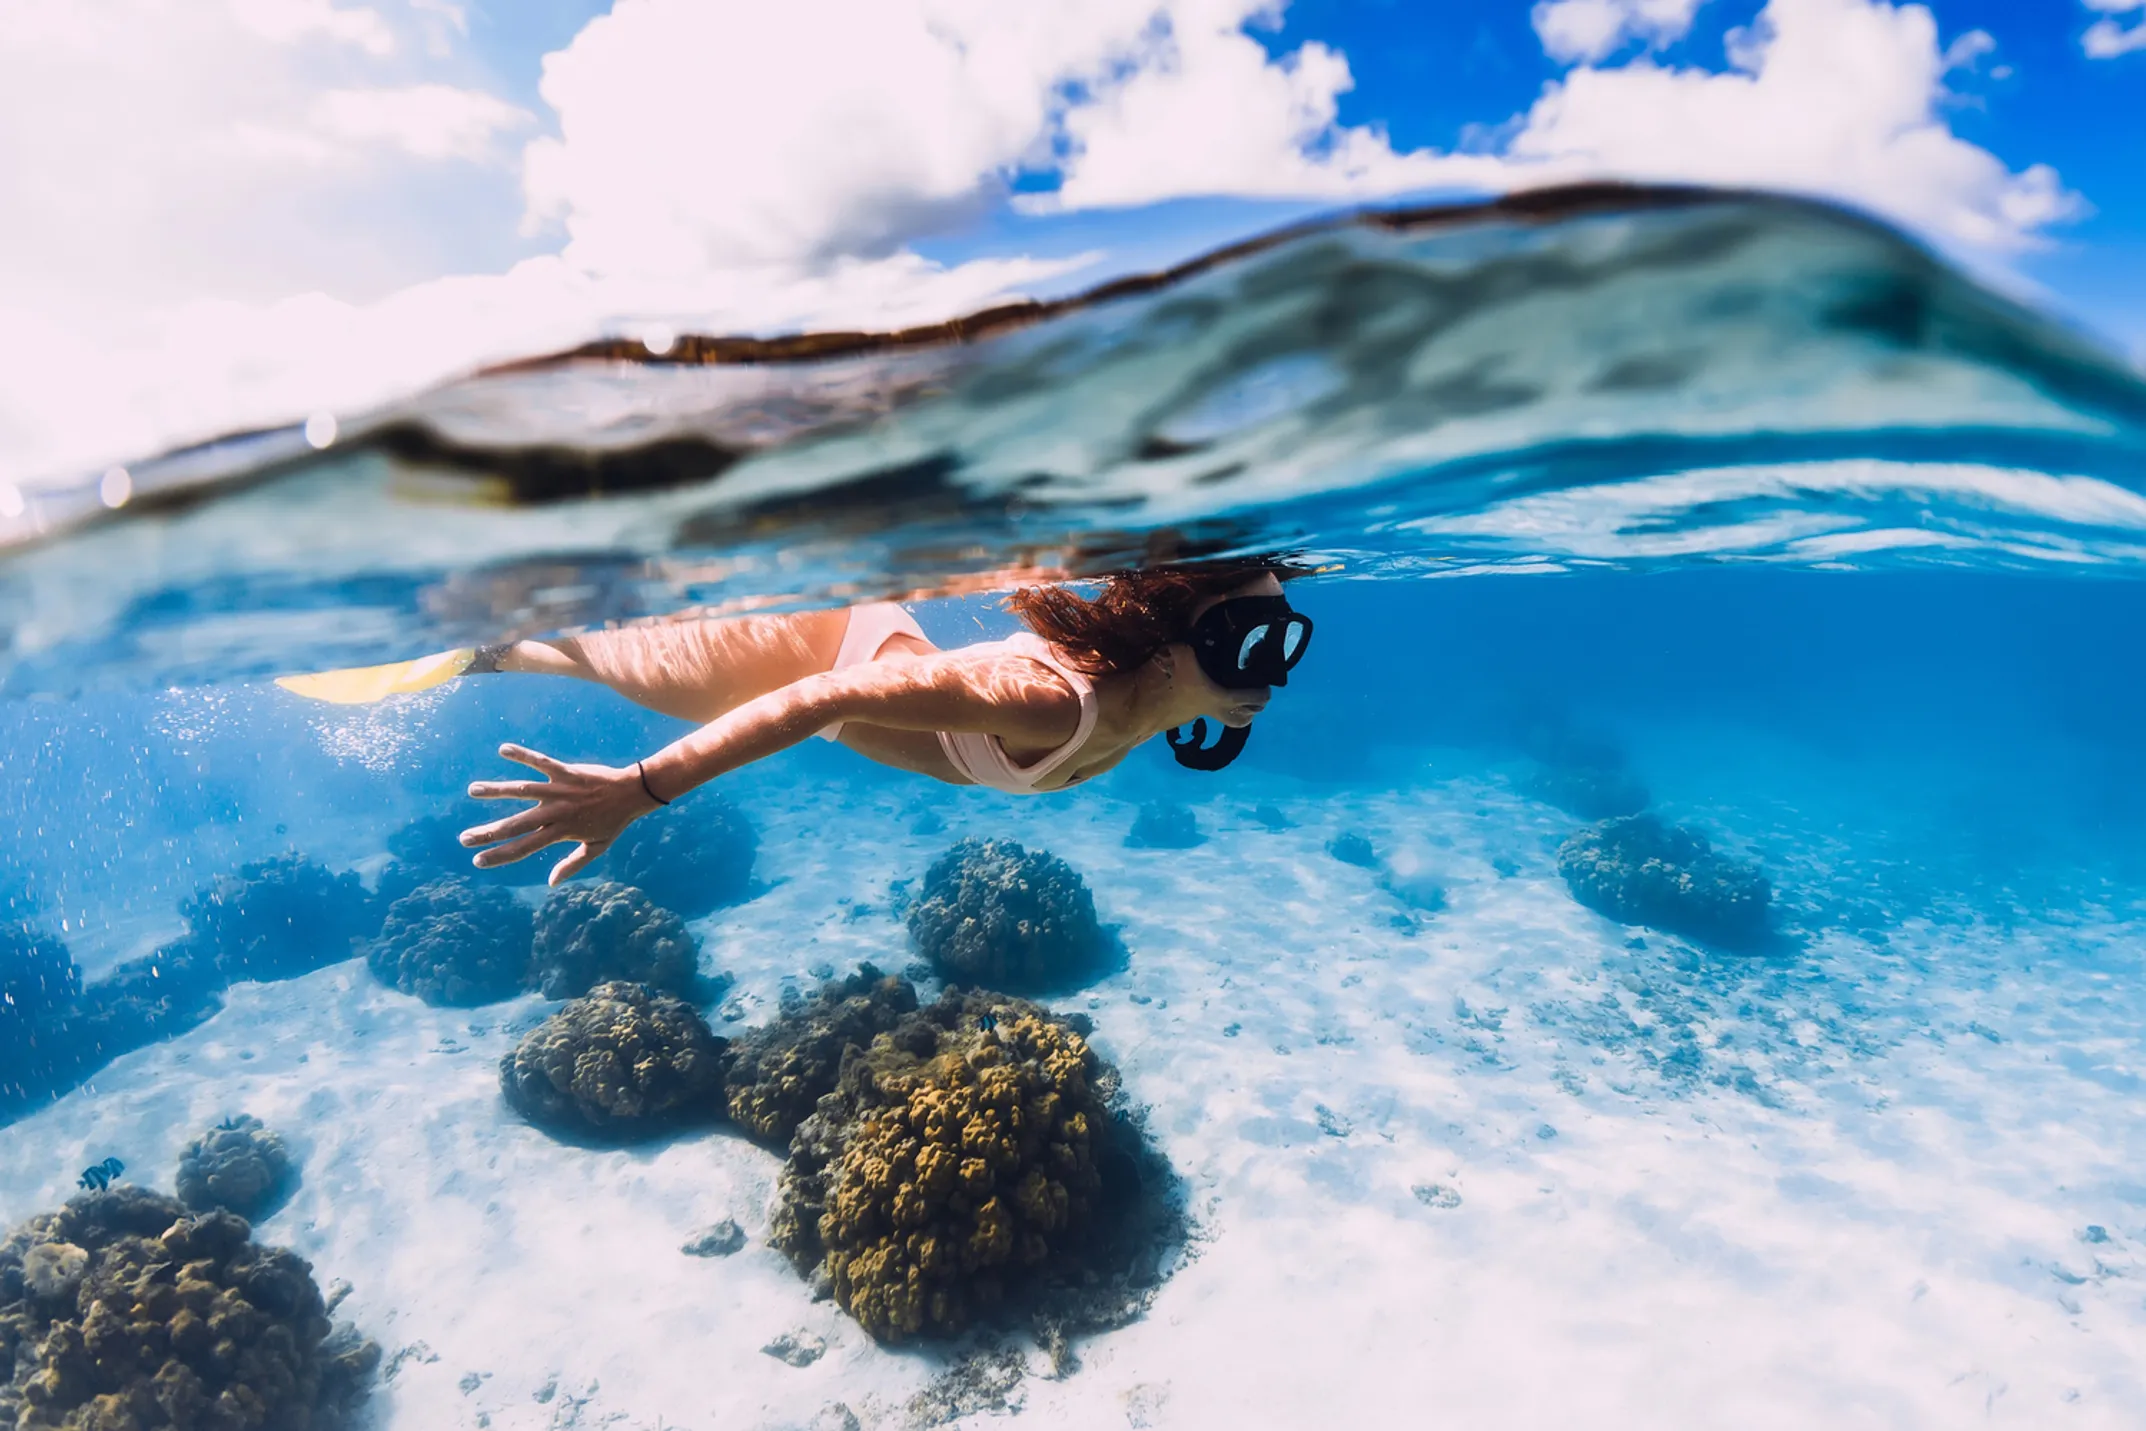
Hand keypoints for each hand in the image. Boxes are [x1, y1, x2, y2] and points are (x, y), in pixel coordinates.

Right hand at [460, 743, 660, 884]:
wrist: (633, 793)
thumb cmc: (614, 821)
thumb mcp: (597, 847)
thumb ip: (573, 864)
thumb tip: (551, 883)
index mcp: (560, 832)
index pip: (524, 848)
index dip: (500, 855)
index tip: (478, 860)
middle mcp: (556, 812)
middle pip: (516, 825)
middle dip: (488, 833)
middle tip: (464, 838)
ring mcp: (560, 791)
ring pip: (522, 791)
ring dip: (496, 790)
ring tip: (473, 790)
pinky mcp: (566, 772)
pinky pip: (541, 762)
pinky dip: (523, 755)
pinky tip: (503, 749)